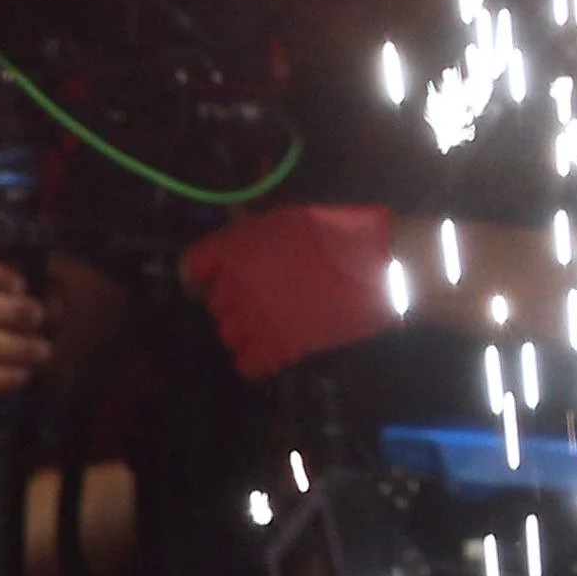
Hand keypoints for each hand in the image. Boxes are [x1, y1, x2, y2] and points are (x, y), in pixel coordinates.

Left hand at [180, 203, 403, 377]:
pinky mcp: (279, 348)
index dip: (199, 276)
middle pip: (212, 303)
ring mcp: (255, 321)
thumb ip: (254, 222)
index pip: (190, 268)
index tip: (211, 279)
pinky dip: (257, 359)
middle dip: (232, 300)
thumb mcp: (292, 217)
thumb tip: (231, 212)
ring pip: (228, 333)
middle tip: (264, 294)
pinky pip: (248, 363)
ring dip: (245, 328)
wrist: (386, 269)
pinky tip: (275, 347)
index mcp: (235, 250)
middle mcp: (235, 287)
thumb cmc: (341, 234)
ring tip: (274, 319)